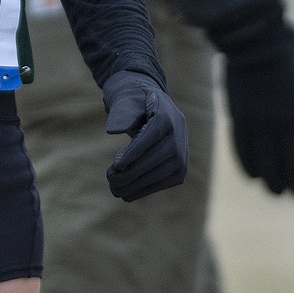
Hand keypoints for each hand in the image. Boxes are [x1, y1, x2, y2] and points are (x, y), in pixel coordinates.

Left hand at [101, 70, 189, 200]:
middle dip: (132, 172)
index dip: (134, 153)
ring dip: (138, 185)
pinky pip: (165, 181)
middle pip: (156, 158)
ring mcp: (183, 153)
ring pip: (162, 174)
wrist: (151, 104)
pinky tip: (128, 194)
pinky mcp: (181, 168)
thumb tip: (113, 130)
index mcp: (166, 116)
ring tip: (115, 189)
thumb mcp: (126, 98)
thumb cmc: (133, 101)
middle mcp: (179, 135)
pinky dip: (146, 188)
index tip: (117, 165)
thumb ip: (121, 112)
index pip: (151, 137)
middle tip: (109, 179)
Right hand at [223, 25, 293, 195]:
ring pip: (267, 167)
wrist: (253, 38)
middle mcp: (286, 120)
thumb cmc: (293, 56)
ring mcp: (260, 119)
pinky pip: (243, 152)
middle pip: (293, 170)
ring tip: (276, 189)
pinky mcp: (237, 117)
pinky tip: (254, 174)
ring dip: (273, 184)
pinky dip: (249, 169)